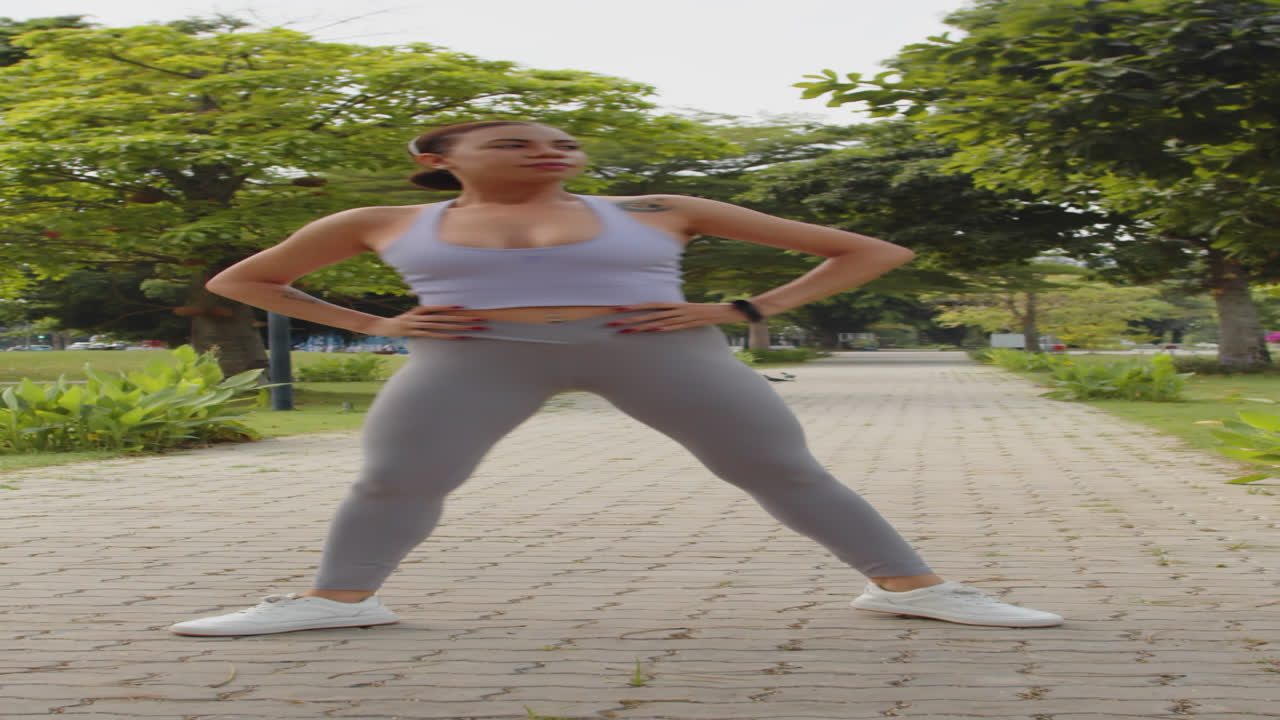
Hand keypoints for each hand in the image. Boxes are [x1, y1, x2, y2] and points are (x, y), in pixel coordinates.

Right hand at [363, 305, 487, 338]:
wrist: (384, 326)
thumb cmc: (401, 321)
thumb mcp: (413, 314)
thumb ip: (426, 313)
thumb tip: (439, 313)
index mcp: (422, 309)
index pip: (441, 308)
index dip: (454, 309)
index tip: (468, 309)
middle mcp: (422, 315)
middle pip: (447, 317)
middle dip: (464, 318)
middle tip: (479, 319)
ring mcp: (419, 324)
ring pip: (443, 325)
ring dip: (460, 327)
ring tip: (473, 329)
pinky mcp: (416, 333)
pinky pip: (434, 335)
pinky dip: (447, 336)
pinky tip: (459, 337)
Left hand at [606, 302, 750, 332]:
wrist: (722, 311)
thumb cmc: (701, 313)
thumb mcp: (683, 311)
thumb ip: (671, 314)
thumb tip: (657, 319)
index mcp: (673, 304)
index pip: (649, 305)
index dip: (633, 307)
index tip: (617, 310)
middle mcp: (675, 309)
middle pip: (648, 314)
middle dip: (629, 319)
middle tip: (613, 324)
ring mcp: (682, 317)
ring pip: (657, 321)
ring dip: (641, 327)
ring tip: (625, 332)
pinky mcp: (689, 325)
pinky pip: (675, 327)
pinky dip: (664, 328)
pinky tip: (653, 331)